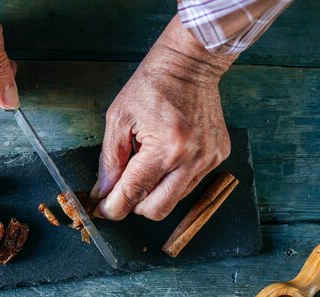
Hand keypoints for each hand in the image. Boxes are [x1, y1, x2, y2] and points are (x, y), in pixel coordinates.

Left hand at [91, 16, 237, 220]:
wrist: (190, 64)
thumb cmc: (152, 85)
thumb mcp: (119, 119)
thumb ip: (110, 161)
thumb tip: (103, 192)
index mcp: (166, 148)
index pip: (134, 193)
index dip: (113, 207)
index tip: (101, 210)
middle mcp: (192, 159)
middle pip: (156, 209)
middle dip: (133, 205)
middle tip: (120, 190)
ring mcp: (209, 160)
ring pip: (173, 200)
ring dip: (153, 192)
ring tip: (144, 164)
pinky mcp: (218, 157)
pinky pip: (189, 185)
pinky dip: (171, 180)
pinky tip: (163, 158)